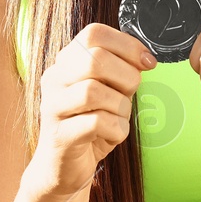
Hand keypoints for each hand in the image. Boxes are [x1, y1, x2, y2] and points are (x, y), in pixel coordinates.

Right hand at [28, 23, 157, 199]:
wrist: (63, 168)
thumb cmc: (89, 126)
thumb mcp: (107, 92)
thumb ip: (120, 71)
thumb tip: (145, 58)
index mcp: (65, 63)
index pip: (94, 34)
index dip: (127, 44)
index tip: (147, 63)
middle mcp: (54, 80)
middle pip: (94, 59)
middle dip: (126, 76)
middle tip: (131, 94)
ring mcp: (53, 108)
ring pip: (93, 91)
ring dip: (120, 106)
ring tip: (119, 117)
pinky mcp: (60, 136)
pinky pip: (96, 123)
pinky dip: (116, 129)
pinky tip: (113, 134)